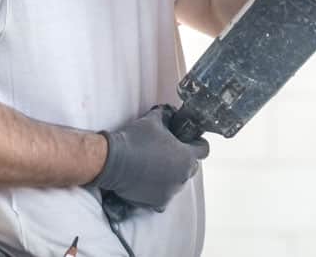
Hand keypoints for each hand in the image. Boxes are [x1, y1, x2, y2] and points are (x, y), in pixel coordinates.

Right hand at [89, 105, 208, 211]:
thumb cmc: (135, 139)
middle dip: (183, 159)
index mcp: (186, 157)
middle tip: (168, 152)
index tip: (188, 140)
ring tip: (154, 166)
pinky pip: (163, 196)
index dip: (196, 142)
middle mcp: (182, 177)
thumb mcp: (154, 120)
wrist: (112, 161)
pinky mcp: (157, 203)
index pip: (203, 150)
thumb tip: (170, 113)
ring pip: (177, 182)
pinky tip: (147, 179)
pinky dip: (158, 189)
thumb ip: (167, 116)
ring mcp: (170, 192)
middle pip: (191, 167)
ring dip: (170, 175)